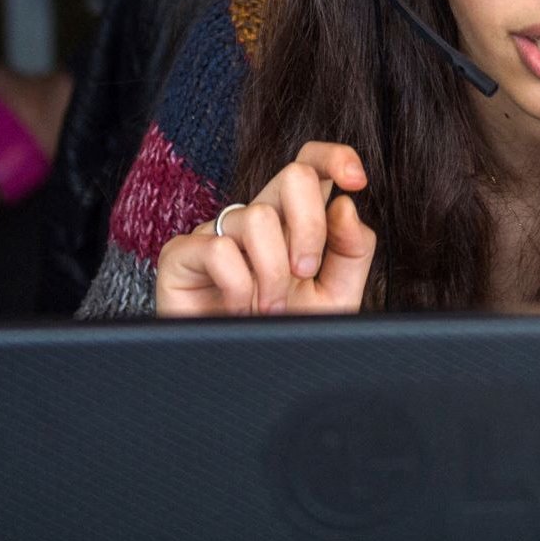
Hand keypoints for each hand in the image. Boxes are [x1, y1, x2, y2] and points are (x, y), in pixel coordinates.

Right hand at [155, 143, 376, 317]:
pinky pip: (219, 250)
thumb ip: (352, 251)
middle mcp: (257, 218)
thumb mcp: (336, 296)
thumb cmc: (286, 334)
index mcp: (293, 219)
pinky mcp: (182, 255)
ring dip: (273, 273)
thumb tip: (345, 205)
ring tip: (270, 308)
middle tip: (305, 273)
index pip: (311, 163)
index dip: (334, 157)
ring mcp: (218, 232)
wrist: (242, 383)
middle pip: (294, 175)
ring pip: (259, 218)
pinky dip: (238, 287)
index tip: (357, 182)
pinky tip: (236, 308)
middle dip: (311, 226)